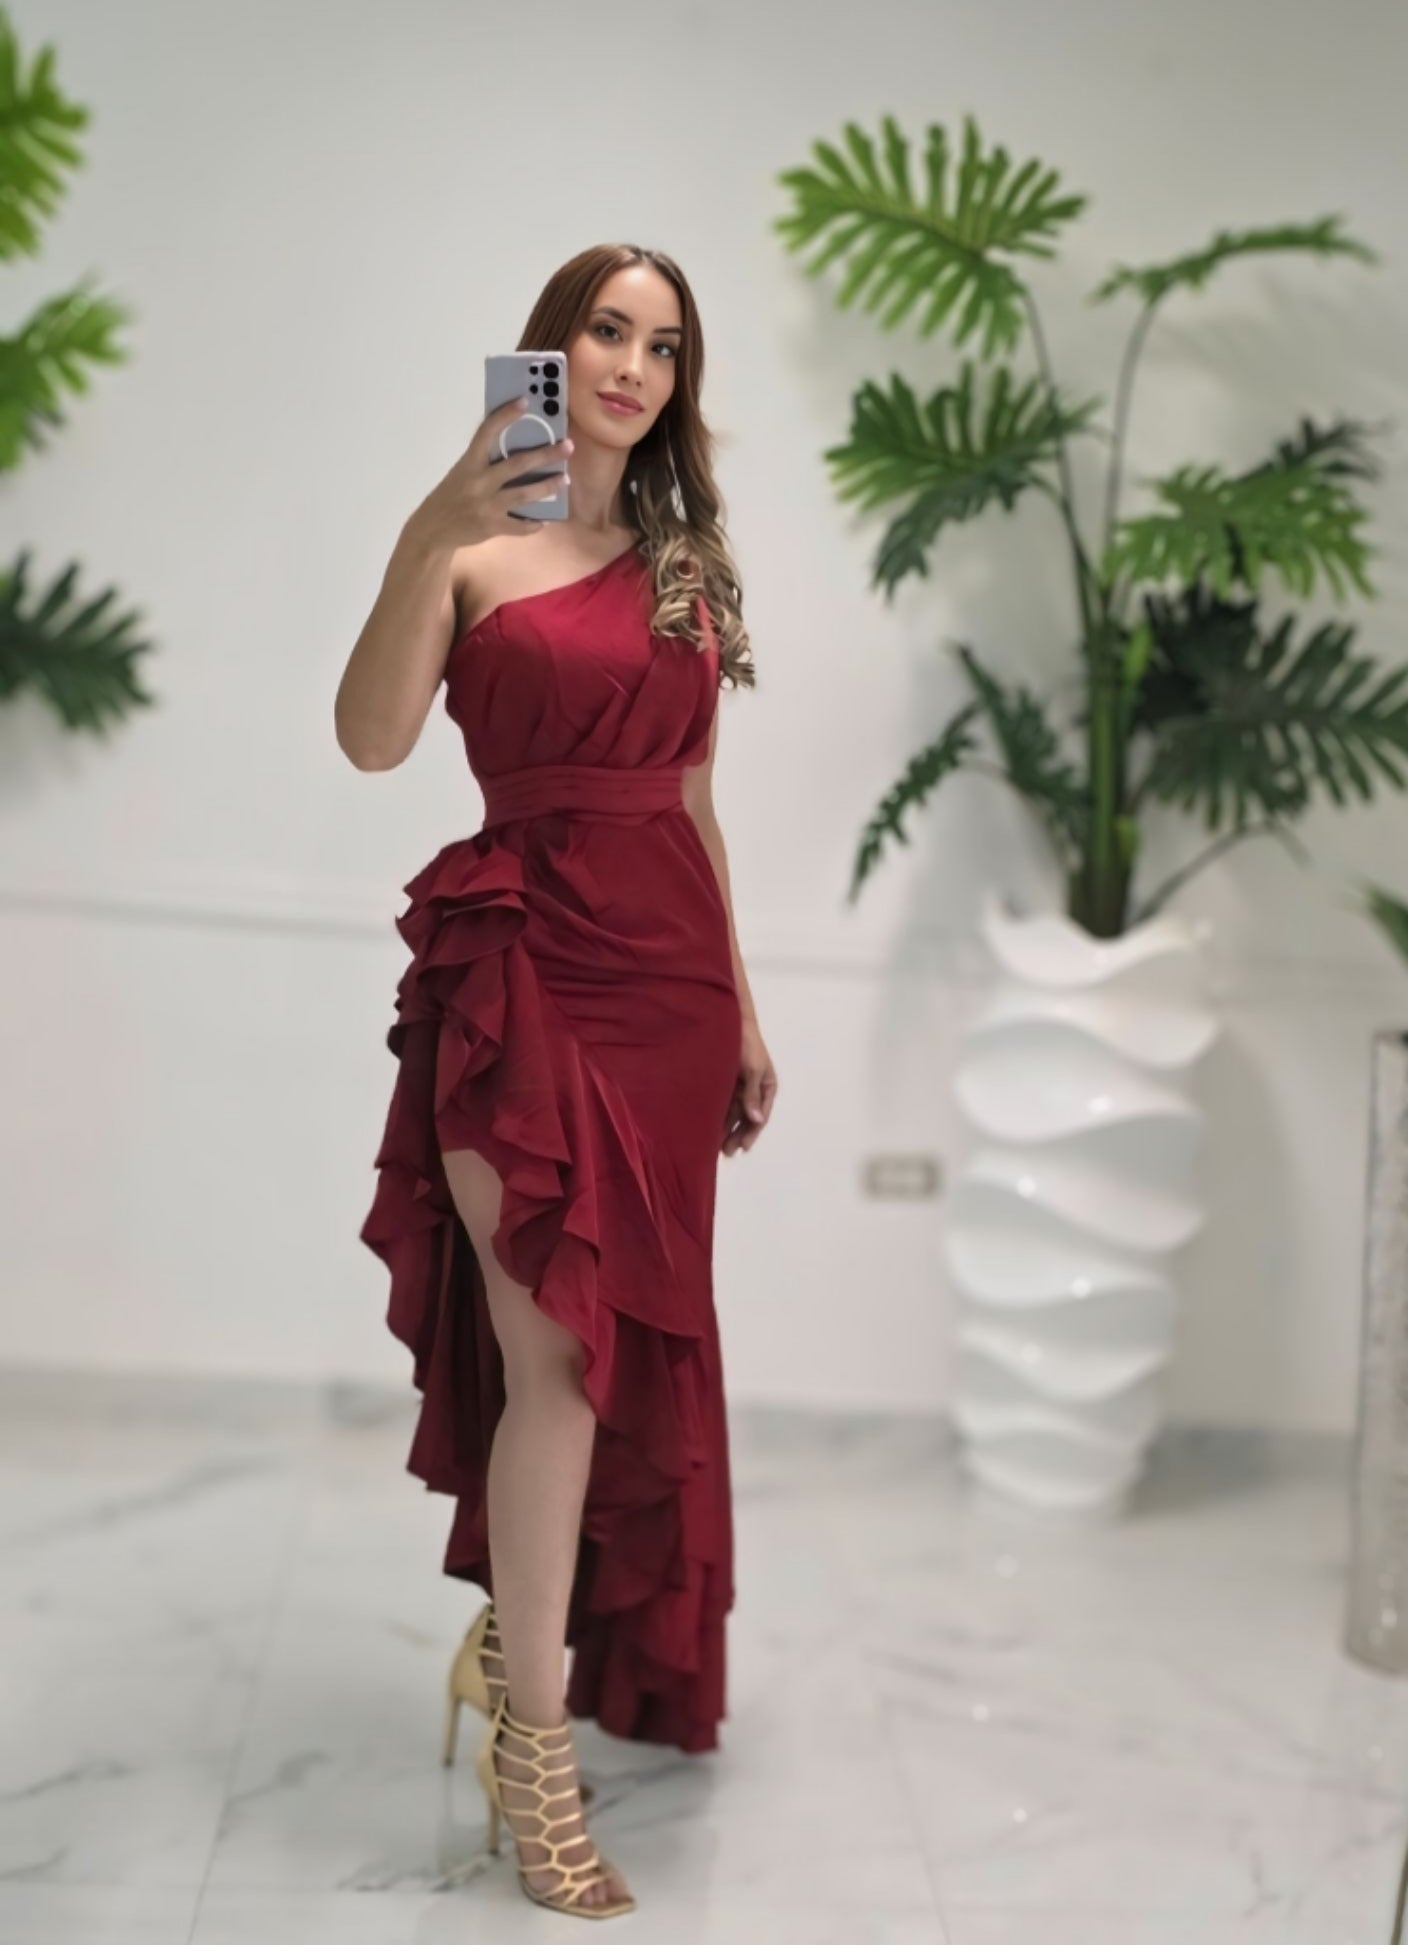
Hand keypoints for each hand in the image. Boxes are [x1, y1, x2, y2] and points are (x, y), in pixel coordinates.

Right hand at [412, 395, 571, 550]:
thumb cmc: (451, 495)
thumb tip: (518, 447)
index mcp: (469, 462)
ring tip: (565, 479)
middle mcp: (479, 481)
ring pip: (524, 494)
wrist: (433, 529)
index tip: (525, 401)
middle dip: (546, 455)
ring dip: (548, 486)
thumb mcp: (462, 472)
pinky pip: (520, 525)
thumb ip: (484, 462)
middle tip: (568, 446)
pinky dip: (534, 524)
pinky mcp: (492, 526)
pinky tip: (545, 519)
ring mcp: (487, 505)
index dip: (506, 415)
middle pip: (518, 464)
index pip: (487, 432)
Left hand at [722, 1017, 775, 1156]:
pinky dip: (717, 1115)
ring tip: (716, 1146)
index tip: (743, 1147)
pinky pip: (722, 1103)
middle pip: (746, 1116)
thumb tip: (757, 1120)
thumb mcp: (753, 1069)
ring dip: (726, 1128)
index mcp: (767, 1084)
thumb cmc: (745, 1042)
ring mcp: (739, 1085)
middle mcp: (754, 1088)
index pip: (761, 1114)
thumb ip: (753, 1095)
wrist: (727, 1020)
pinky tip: (709, 1127)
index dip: (752, 1131)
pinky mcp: (724, 1081)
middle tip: (727, 1152)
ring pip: (733, 1112)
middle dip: (737, 1134)